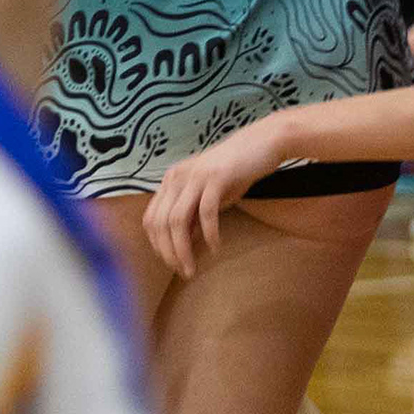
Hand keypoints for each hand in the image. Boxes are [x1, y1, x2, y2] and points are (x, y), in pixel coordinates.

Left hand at [145, 120, 289, 275]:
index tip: (172, 262)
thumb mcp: (208, 195)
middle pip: (161, 223)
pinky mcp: (216, 177)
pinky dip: (209, 234)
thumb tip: (183, 246)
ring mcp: (195, 176)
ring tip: (192, 267)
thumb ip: (193, 216)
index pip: (151, 218)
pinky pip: (206, 212)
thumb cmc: (236, 171)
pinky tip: (216, 248)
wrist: (261, 143)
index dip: (157, 244)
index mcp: (171, 180)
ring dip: (182, 249)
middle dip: (168, 252)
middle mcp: (177, 177)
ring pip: (177, 220)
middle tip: (183, 270)